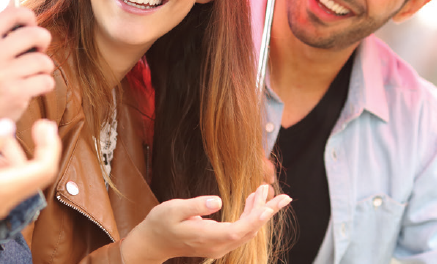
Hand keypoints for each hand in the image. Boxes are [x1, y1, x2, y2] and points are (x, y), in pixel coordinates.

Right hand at [0, 4, 55, 132]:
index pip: (12, 14)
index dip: (29, 16)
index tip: (32, 27)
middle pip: (33, 34)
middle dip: (43, 41)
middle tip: (39, 51)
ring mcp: (2, 76)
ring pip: (42, 60)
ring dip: (44, 68)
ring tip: (34, 75)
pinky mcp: (15, 94)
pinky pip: (45, 81)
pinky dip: (45, 85)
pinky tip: (34, 89)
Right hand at [0, 118, 61, 260]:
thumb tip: (9, 124)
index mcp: (7, 187)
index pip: (45, 168)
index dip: (51, 145)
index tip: (45, 124)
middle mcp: (8, 198)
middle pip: (38, 172)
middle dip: (41, 146)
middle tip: (37, 124)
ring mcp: (0, 202)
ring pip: (22, 174)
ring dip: (16, 153)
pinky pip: (8, 180)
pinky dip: (5, 164)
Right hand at [121, 185, 290, 263]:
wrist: (153, 243)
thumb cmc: (161, 223)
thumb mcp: (173, 209)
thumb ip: (196, 205)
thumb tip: (218, 201)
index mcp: (208, 237)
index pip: (238, 230)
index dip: (255, 219)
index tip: (268, 205)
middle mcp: (217, 245)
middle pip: (249, 231)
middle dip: (266, 212)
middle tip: (283, 197)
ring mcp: (218, 246)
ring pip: (246, 231)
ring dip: (259, 212)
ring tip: (266, 191)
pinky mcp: (217, 242)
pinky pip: (240, 231)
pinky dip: (249, 216)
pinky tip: (252, 201)